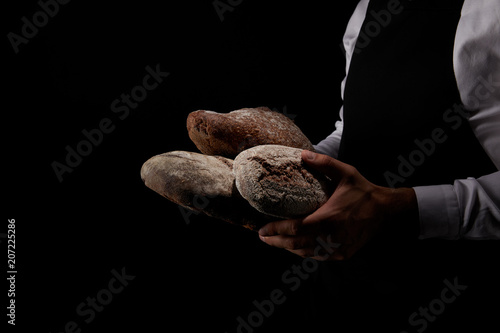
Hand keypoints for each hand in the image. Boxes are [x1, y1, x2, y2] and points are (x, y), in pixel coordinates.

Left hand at [258, 150, 418, 260]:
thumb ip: (324, 163)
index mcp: (329, 219)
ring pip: (306, 253)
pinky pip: (318, 256)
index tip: (262, 229)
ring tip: (275, 241)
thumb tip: (303, 154)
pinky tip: (297, 246)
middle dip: (276, 242)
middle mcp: (332, 237)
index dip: (276, 231)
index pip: (295, 229)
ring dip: (289, 248)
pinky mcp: (343, 254)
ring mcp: (337, 248)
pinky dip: (304, 252)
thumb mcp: (346, 173)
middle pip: (296, 245)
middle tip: (263, 237)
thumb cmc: (364, 192)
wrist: (386, 212)